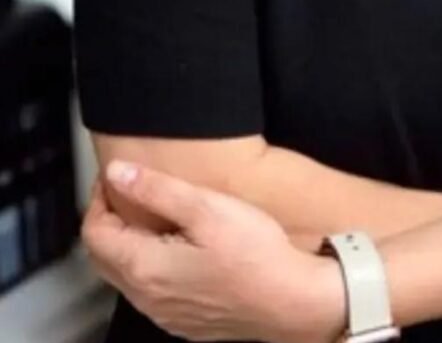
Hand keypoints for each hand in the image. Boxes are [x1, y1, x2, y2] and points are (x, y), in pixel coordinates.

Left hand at [82, 161, 345, 342]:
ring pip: (126, 276)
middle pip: (103, 257)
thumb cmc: (256, 254)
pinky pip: (151, 291)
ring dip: (128, 243)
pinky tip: (176, 246)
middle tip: (126, 190)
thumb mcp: (206, 207)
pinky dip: (149, 264)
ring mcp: (166, 314)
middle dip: (108, 220)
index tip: (114, 176)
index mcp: (146, 268)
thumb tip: (117, 173)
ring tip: (152, 213)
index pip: (95, 233)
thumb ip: (157, 189)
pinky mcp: (185, 321)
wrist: (293, 301)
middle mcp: (148, 298)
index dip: (98, 199)